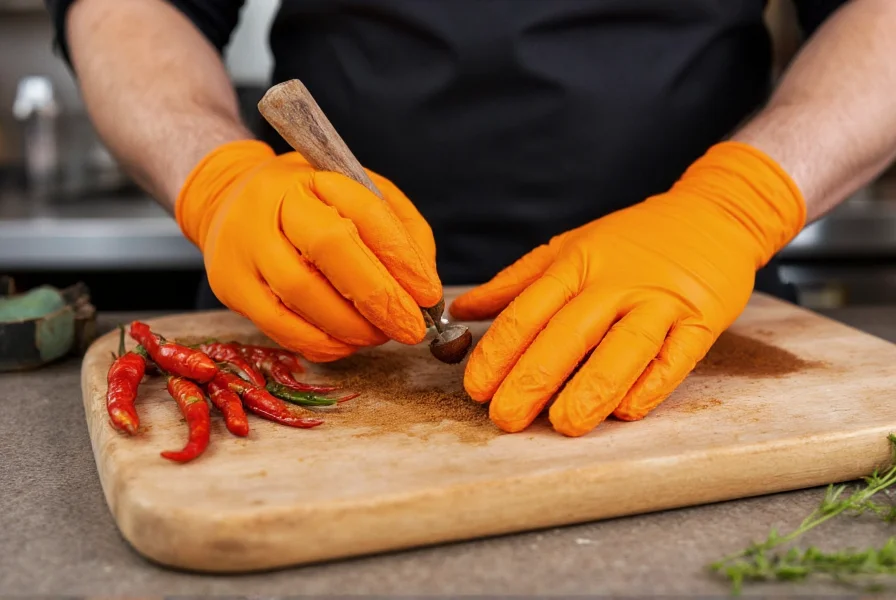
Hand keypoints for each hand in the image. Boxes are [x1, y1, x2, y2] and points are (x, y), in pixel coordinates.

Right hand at [176, 140, 440, 361]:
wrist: (228, 203)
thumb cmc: (309, 204)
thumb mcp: (358, 196)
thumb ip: (399, 229)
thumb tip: (424, 284)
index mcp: (315, 176)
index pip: (365, 211)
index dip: (402, 256)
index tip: (429, 294)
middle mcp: (275, 204)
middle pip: (330, 247)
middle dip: (378, 296)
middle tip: (411, 329)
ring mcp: (247, 244)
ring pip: (301, 291)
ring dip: (350, 325)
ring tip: (379, 336)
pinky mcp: (231, 285)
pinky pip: (278, 325)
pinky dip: (319, 343)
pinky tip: (345, 345)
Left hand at [450, 142, 805, 435]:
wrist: (714, 215)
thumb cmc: (633, 241)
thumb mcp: (570, 248)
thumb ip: (517, 283)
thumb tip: (461, 312)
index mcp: (578, 262)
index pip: (530, 310)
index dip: (500, 350)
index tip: (477, 387)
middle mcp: (617, 281)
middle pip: (570, 332)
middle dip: (534, 378)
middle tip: (505, 417)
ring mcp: (661, 300)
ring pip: (625, 347)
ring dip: (593, 388)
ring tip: (563, 424)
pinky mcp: (701, 320)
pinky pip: (676, 356)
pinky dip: (652, 384)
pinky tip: (626, 410)